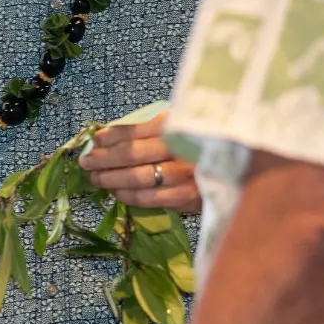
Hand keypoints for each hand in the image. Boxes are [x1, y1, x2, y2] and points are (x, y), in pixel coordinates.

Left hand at [78, 112, 201, 211]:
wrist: (236, 172)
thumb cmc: (199, 145)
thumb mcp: (179, 126)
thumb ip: (149, 128)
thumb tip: (108, 135)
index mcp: (178, 124)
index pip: (135, 129)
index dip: (111, 135)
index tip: (95, 139)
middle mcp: (181, 148)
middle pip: (131, 154)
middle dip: (102, 158)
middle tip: (86, 162)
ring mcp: (185, 174)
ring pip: (136, 178)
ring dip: (110, 179)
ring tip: (95, 178)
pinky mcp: (187, 197)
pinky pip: (149, 198)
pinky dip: (127, 196)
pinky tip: (116, 192)